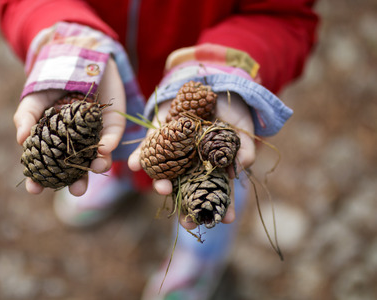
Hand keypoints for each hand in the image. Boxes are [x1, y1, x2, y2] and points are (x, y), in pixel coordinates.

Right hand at [14, 58, 125, 194]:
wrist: (78, 57)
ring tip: (97, 168)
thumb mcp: (34, 98)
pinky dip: (109, 143)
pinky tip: (104, 150)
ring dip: (98, 165)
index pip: (46, 166)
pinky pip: (112, 136)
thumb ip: (26, 117)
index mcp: (54, 142)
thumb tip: (21, 140)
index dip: (39, 179)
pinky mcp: (113, 123)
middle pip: (76, 168)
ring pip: (97, 157)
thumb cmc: (52, 81)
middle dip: (77, 182)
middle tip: (76, 190)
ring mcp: (95, 135)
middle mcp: (76, 143)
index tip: (34, 189)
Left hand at [128, 92, 254, 228]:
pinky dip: (140, 157)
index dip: (222, 207)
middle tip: (188, 223)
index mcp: (212, 169)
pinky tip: (134, 164)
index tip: (225, 221)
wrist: (213, 87)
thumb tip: (240, 168)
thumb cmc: (232, 114)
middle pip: (188, 191)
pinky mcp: (159, 137)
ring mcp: (174, 153)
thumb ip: (243, 149)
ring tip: (162, 189)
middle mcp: (191, 166)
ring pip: (166, 174)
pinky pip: (147, 150)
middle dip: (187, 208)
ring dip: (162, 184)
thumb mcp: (242, 130)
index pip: (217, 193)